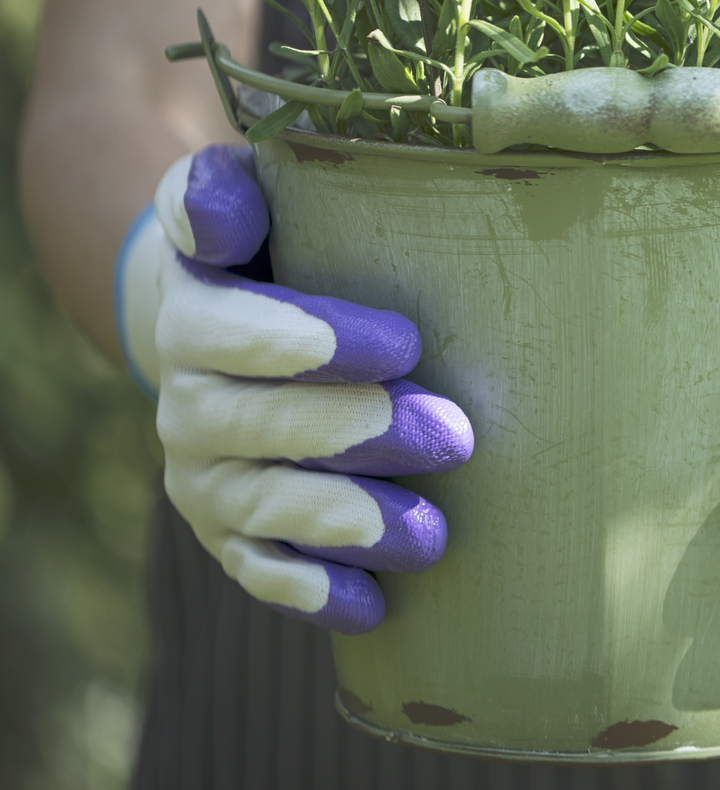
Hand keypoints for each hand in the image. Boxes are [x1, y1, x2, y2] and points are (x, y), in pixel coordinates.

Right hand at [117, 144, 473, 633]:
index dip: (310, 340)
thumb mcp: (248, 194)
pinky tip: (370, 605)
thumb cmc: (275, 241)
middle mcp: (187, 400)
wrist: (230, 315)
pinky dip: (311, 591)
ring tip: (430, 535)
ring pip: (263, 507)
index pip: (230, 329)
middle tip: (451, 436)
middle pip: (258, 427)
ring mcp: (206, 473)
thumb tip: (218, 221)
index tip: (403, 341)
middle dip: (355, 435)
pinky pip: (261, 570)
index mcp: (193, 312)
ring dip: (346, 523)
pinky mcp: (231, 530)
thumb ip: (225, 194)